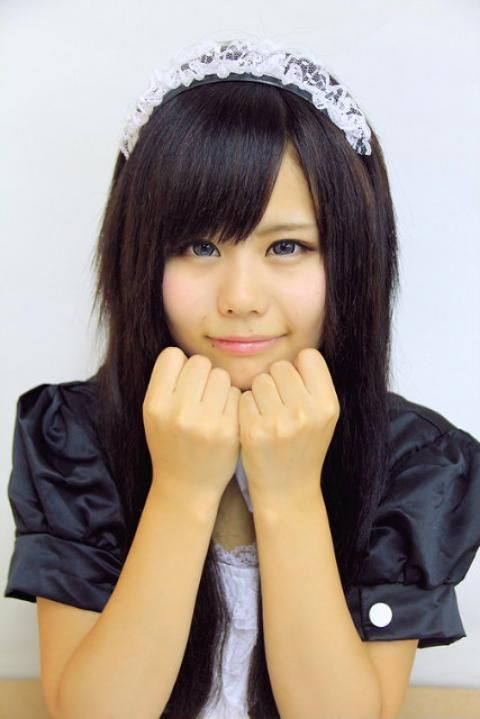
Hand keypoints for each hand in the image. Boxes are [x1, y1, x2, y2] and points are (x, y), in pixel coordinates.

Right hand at [143, 347, 240, 510]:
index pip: (172, 355)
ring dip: (220, 386)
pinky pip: (236, 394)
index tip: (183, 381)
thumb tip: (187, 351)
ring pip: (221, 375)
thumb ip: (166, 382)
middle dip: (203, 374)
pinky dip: (233, 401)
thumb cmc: (171, 443)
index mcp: (155, 404)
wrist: (186, 486)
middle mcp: (177, 412)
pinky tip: (225, 417)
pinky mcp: (229, 430)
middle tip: (201, 395)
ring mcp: (205, 422)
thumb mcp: (154, 414)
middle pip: (199, 362)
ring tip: (213, 406)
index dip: (180, 365)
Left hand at [238, 348, 339, 507]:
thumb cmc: (303, 446)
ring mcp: (279, 422)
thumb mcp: (323, 416)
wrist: (287, 490)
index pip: (309, 356)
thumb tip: (296, 349)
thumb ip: (314, 383)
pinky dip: (246, 407)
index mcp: (328, 405)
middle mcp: (306, 412)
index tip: (295, 386)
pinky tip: (255, 424)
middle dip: (276, 381)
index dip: (299, 368)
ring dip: (259, 393)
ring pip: (260, 380)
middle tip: (279, 404)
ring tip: (267, 415)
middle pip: (281, 366)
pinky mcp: (254, 431)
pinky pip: (244, 397)